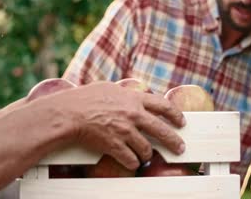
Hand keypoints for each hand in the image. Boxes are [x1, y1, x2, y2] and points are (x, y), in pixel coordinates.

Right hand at [52, 81, 185, 169]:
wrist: (69, 113)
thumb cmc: (84, 98)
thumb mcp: (110, 88)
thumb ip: (125, 94)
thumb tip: (133, 96)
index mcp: (133, 99)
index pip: (163, 105)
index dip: (175, 114)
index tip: (181, 121)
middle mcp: (133, 115)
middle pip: (162, 130)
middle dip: (174, 141)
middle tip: (180, 148)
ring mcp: (125, 131)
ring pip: (146, 149)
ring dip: (147, 154)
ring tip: (146, 156)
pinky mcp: (115, 146)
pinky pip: (131, 160)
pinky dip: (133, 163)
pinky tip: (133, 163)